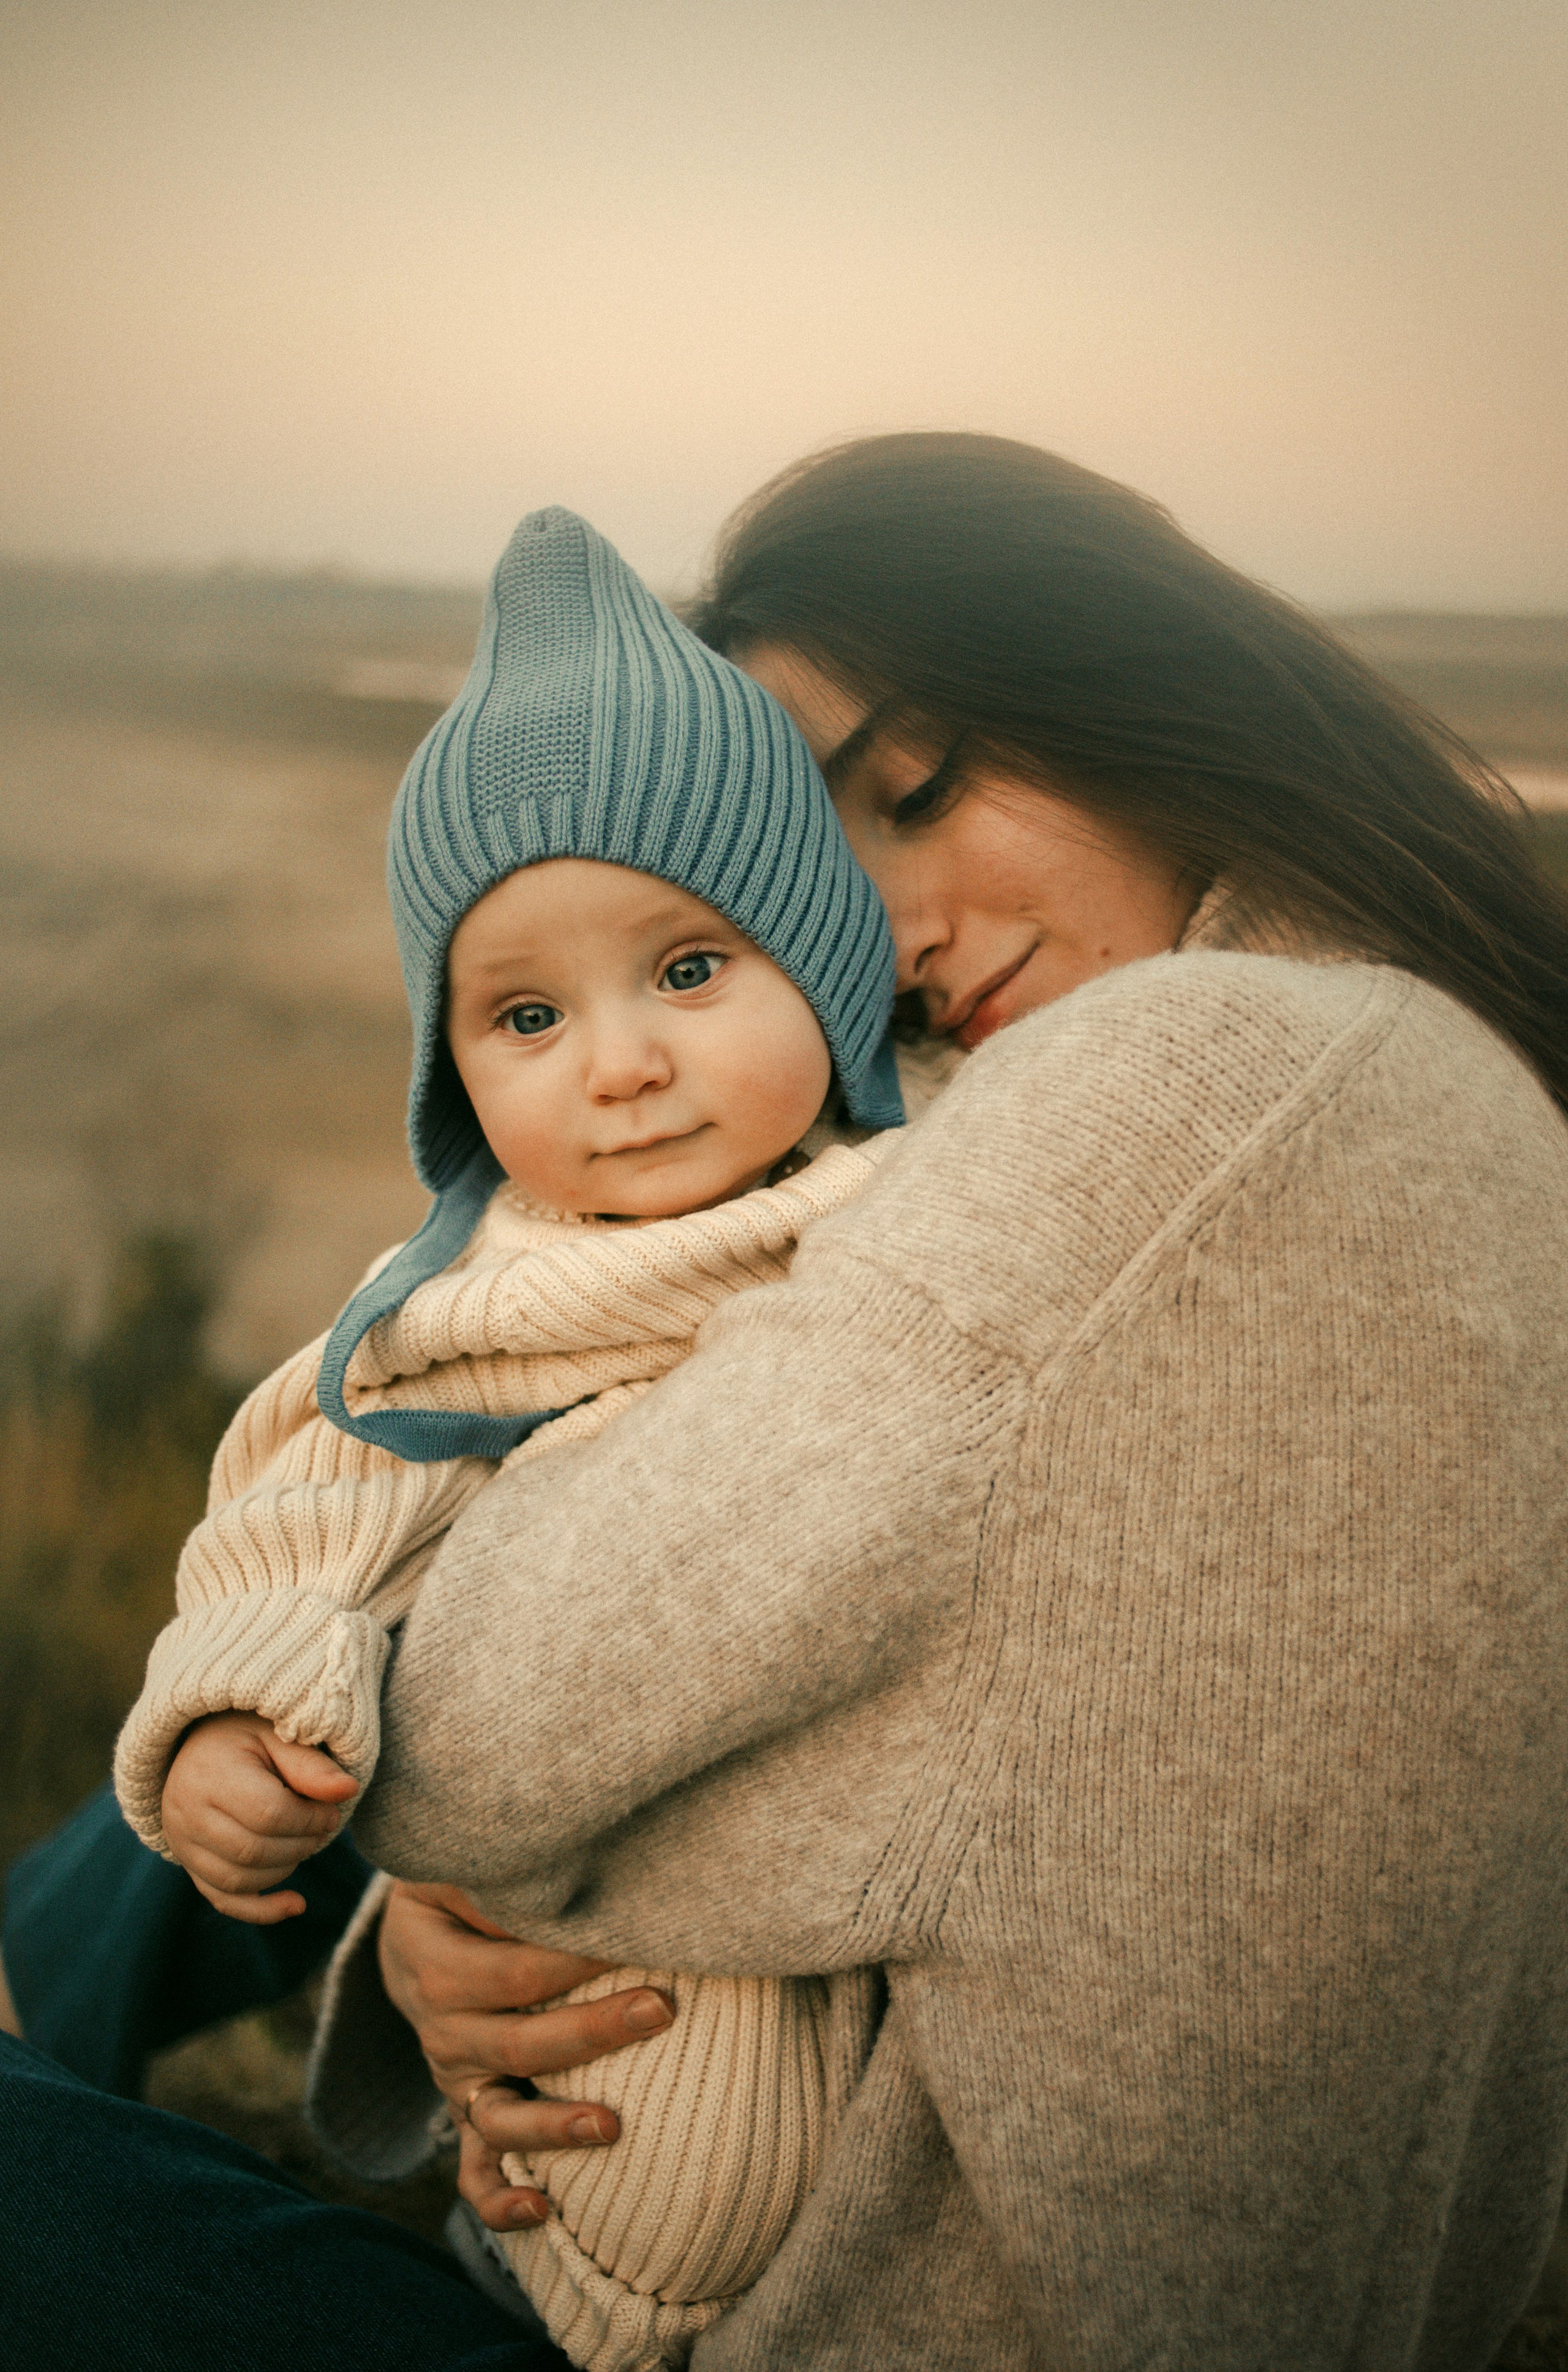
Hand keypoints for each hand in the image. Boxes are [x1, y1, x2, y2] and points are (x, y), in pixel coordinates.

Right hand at [162, 1710, 359, 1923]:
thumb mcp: (278, 1736)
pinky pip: (224, 1900)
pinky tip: (297, 1904)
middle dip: (301, 1844)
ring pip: (239, 1880)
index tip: (331, 1811)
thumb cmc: (246, 1736)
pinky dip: (262, 1910)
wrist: (199, 1745)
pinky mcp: (190, 1865)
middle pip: (253, 1851)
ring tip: (305, 1842)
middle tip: (324, 1826)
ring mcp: (182, 1844)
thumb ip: (310, 1765)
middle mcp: (186, 1813)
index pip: (268, 1814)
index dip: (309, 1819)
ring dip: (285, 1869)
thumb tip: (348, 1792)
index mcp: (210, 1774)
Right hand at [378, 1880, 674, 2232]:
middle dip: (595, 2030)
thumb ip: (505, 1882)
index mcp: (438, 1971)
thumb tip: (572, 1880)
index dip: (575, 1961)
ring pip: (500, 2119)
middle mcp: (444, 2034)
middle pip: (521, 2043)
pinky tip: (542, 2214)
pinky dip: (501, 2203)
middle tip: (662, 2008)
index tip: (639, 1940)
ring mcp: (456, 2083)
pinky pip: (476, 2171)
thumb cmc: (455, 1892)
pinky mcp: (469, 2114)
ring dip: (556, 2127)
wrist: (415, 1935)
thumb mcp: (459, 1871)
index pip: (515, 1973)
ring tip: (614, 2127)